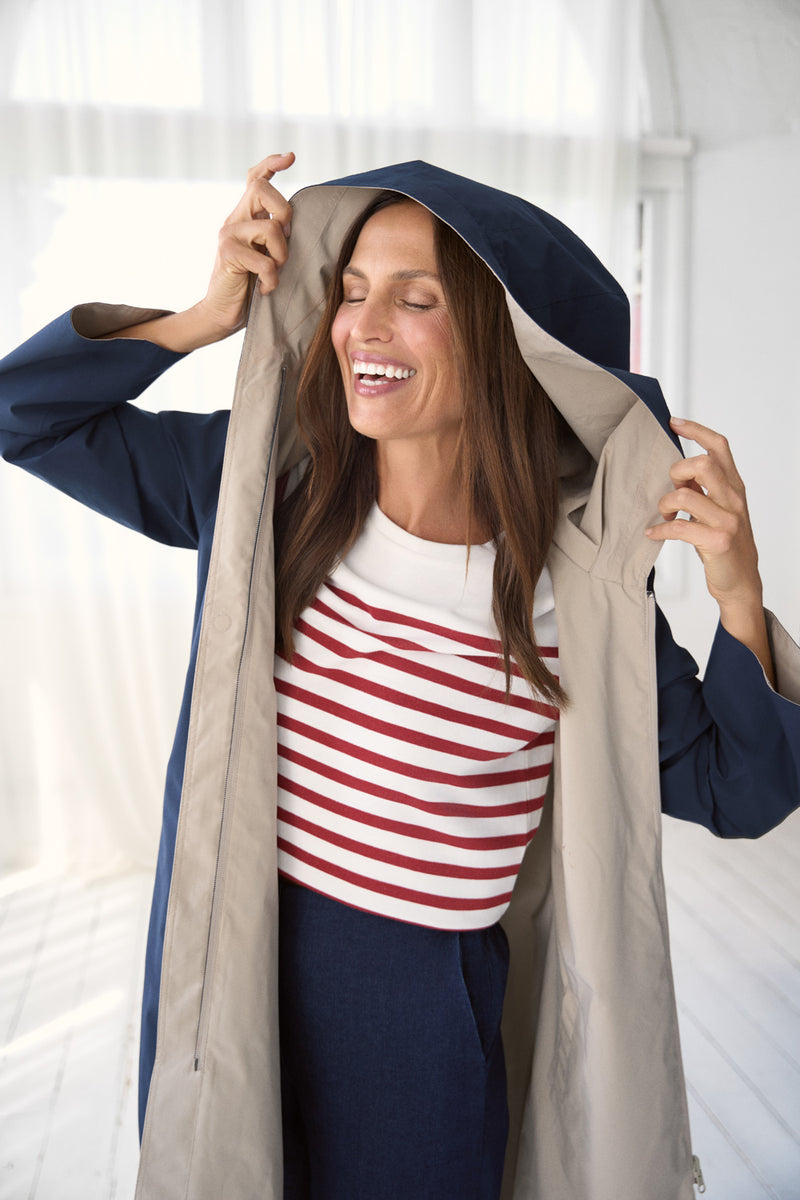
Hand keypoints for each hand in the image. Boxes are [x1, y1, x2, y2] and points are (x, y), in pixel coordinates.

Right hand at [196, 151, 295, 337]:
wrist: (221, 313)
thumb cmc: (249, 286)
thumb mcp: (266, 255)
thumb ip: (275, 235)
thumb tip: (295, 223)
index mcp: (245, 216)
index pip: (255, 178)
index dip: (271, 163)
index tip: (291, 157)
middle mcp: (234, 219)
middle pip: (262, 188)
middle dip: (284, 212)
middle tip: (286, 240)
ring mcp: (228, 234)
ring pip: (269, 228)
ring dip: (281, 256)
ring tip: (275, 273)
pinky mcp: (227, 254)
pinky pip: (264, 261)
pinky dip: (271, 279)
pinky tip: (266, 289)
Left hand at [646, 417, 774, 682]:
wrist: (741, 583)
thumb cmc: (724, 545)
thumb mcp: (718, 511)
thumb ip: (704, 490)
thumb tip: (678, 472)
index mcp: (734, 488)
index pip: (719, 448)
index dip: (696, 431)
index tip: (674, 423)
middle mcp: (734, 501)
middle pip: (703, 464)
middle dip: (677, 471)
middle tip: (672, 489)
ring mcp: (728, 521)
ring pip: (686, 494)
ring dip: (665, 503)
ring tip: (663, 515)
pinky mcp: (717, 542)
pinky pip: (679, 527)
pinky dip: (659, 528)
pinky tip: (654, 532)